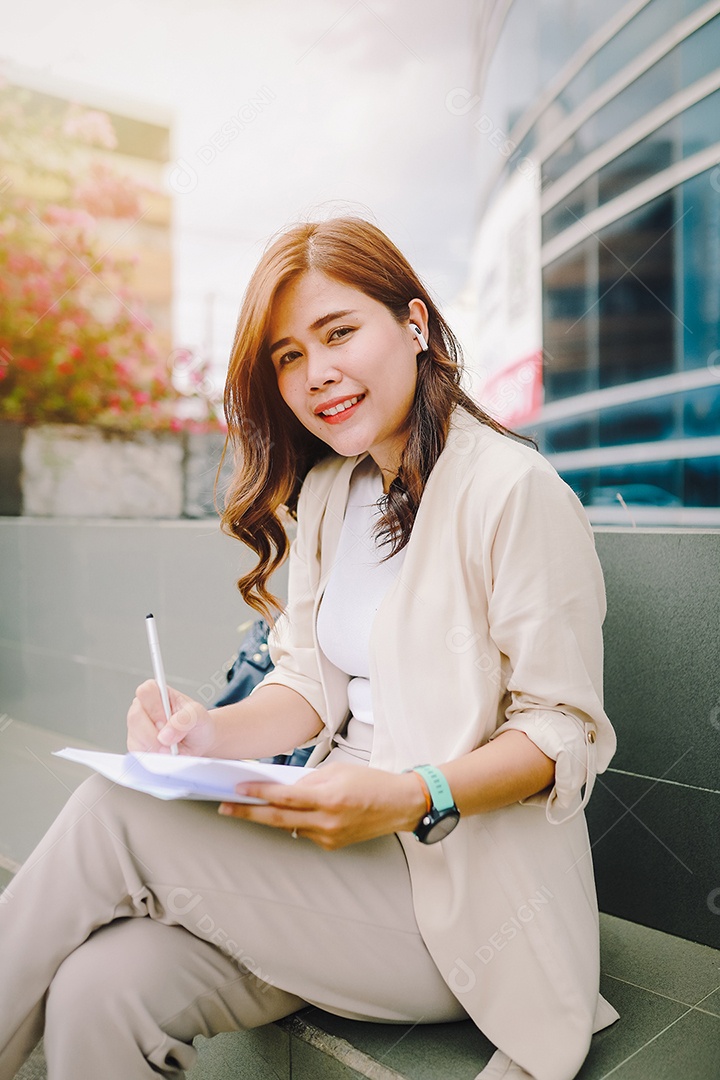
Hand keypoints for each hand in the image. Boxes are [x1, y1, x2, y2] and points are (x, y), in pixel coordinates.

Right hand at [127, 680, 217, 755]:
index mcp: (157, 694)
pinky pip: (138, 754)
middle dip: (154, 733)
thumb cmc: (197, 724)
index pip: (145, 691)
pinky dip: (153, 757)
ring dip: (156, 748)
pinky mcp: (137, 746)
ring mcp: (137, 728)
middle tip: (171, 740)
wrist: (200, 743)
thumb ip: (184, 719)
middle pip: (135, 717)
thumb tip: (164, 735)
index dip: (154, 707)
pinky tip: (165, 755)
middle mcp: (143, 709)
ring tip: (172, 748)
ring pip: (135, 738)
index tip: (166, 721)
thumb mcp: (198, 715)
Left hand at [217, 762, 427, 849]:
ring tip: (255, 804)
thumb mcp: (338, 771)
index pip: (285, 797)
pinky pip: (305, 831)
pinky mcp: (332, 845)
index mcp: (329, 798)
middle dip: (248, 813)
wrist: (400, 805)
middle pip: (278, 819)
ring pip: (290, 826)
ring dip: (274, 815)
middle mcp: (327, 821)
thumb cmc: (371, 782)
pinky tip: (295, 812)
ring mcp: (329, 837)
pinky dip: (297, 821)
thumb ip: (309, 780)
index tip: (237, 789)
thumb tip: (283, 788)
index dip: (258, 794)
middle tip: (224, 807)